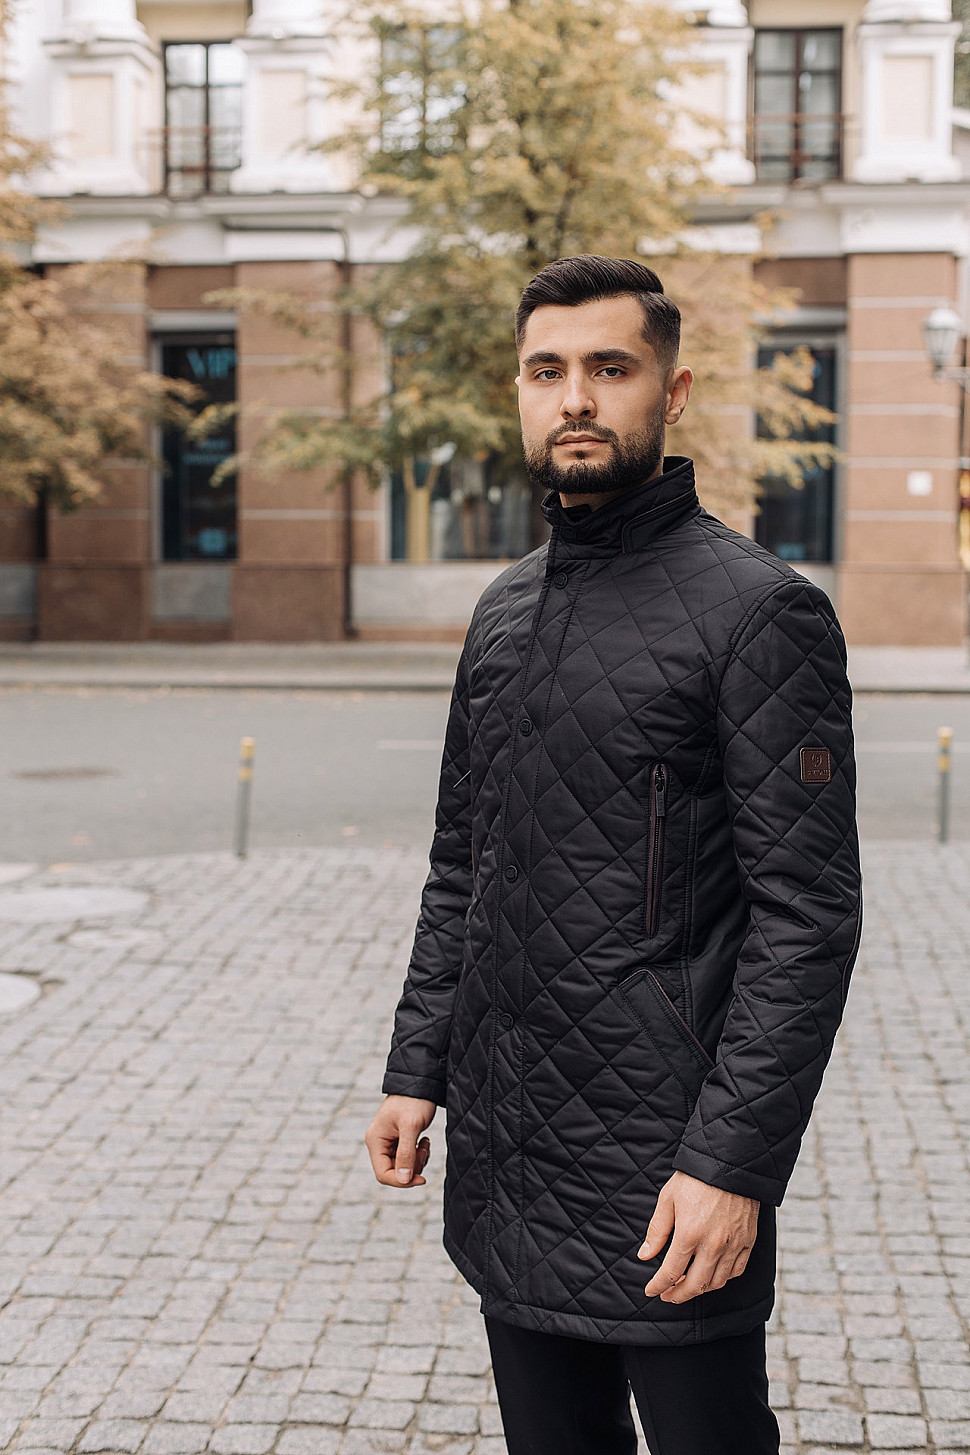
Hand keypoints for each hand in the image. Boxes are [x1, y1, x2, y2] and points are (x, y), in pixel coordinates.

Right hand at [365, 1094, 436, 1187]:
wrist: (420, 1083)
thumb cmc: (413, 1101)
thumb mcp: (411, 1126)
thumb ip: (406, 1154)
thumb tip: (404, 1180)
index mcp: (375, 1141)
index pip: (383, 1174)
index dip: (402, 1181)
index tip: (421, 1179)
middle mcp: (379, 1144)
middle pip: (394, 1172)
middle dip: (412, 1168)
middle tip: (423, 1151)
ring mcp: (389, 1143)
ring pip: (403, 1167)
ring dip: (417, 1161)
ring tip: (425, 1143)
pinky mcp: (399, 1141)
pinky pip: (408, 1158)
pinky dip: (419, 1155)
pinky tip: (424, 1141)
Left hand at [638, 1170, 758, 1303]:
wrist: (732, 1162)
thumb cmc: (695, 1178)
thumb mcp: (668, 1199)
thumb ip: (657, 1231)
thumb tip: (644, 1256)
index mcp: (690, 1234)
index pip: (671, 1273)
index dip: (659, 1286)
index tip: (651, 1291)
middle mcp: (713, 1244)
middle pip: (695, 1285)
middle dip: (678, 1295)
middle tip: (668, 1295)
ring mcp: (734, 1244)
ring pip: (717, 1282)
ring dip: (700, 1289)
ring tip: (687, 1285)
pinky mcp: (748, 1240)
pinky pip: (736, 1271)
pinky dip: (722, 1279)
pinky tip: (712, 1274)